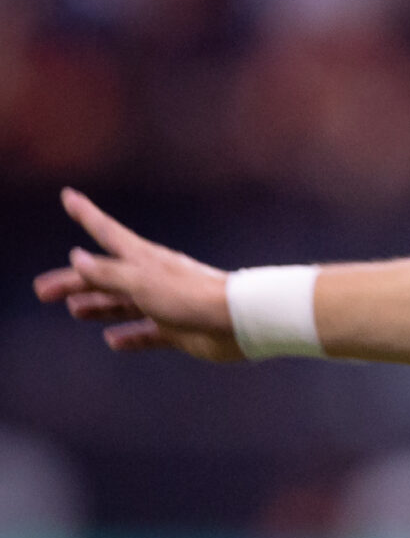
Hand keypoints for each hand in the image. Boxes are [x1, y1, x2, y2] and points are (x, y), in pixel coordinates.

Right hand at [31, 189, 240, 358]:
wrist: (237, 321)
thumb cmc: (190, 295)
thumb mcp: (140, 282)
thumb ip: (108, 273)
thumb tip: (76, 258)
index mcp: (142, 259)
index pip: (106, 232)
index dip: (86, 214)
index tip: (69, 197)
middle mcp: (151, 278)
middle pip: (104, 277)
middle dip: (74, 281)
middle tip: (43, 290)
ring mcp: (165, 304)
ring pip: (123, 305)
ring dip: (98, 306)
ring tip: (74, 310)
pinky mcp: (178, 329)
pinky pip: (148, 334)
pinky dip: (130, 336)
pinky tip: (113, 340)